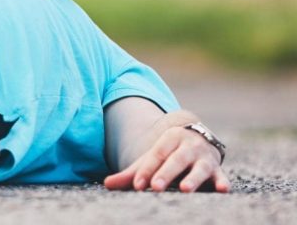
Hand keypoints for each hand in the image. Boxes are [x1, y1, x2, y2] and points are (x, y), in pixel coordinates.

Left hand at [104, 125, 229, 192]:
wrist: (199, 140)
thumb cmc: (169, 155)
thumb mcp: (152, 160)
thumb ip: (132, 173)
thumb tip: (106, 184)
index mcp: (169, 139)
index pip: (156, 155)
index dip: (146, 169)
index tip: (137, 185)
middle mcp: (188, 146)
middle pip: (176, 160)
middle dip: (165, 173)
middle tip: (155, 187)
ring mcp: (204, 157)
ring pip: (199, 168)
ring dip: (193, 178)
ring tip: (185, 189)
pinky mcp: (218, 170)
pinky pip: (221, 175)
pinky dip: (222, 181)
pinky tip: (222, 189)